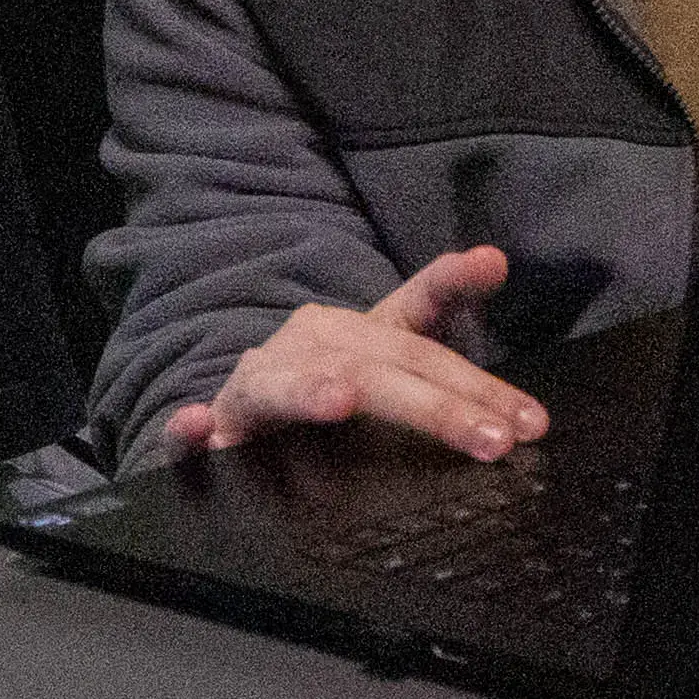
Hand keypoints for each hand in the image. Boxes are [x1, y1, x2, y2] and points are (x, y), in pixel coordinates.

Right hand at [173, 247, 543, 459]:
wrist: (243, 416)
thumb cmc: (331, 394)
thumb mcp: (394, 372)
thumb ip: (451, 360)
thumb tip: (505, 308)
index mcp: (361, 334)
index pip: (417, 309)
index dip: (452, 282)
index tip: (492, 263)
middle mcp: (311, 345)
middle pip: (376, 367)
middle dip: (439, 404)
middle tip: (496, 436)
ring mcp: (260, 381)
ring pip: (288, 385)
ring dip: (311, 391)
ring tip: (341, 400)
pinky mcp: (217, 423)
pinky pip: (199, 426)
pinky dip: (193, 428)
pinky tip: (200, 427)